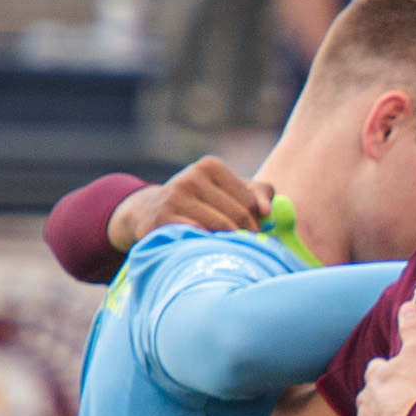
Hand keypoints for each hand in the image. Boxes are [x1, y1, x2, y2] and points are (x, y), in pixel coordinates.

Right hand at [119, 153, 272, 248]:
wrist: (148, 211)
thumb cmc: (200, 202)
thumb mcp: (228, 191)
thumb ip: (258, 193)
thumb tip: (267, 211)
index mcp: (210, 166)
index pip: (251, 202)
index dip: (256, 222)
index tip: (250, 232)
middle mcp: (191, 177)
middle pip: (238, 216)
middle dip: (245, 235)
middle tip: (242, 247)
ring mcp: (174, 197)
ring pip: (220, 229)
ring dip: (228, 244)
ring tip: (226, 249)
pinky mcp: (161, 219)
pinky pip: (197, 238)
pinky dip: (207, 247)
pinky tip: (205, 249)